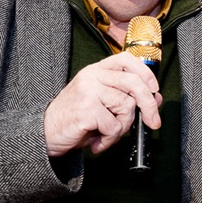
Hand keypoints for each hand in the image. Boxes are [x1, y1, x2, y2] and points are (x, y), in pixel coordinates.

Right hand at [43, 54, 161, 156]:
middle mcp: (92, 76)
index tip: (155, 89)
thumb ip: (126, 98)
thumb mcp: (102, 104)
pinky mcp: (86, 109)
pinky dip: (109, 139)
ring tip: (107, 135)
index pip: (126, 59)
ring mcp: (88, 91)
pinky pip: (114, 126)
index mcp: (96, 71)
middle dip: (148, 105)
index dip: (145, 73)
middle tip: (152, 122)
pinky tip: (97, 143)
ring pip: (126, 108)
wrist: (45, 133)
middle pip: (134, 83)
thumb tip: (155, 99)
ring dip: (121, 128)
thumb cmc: (75, 119)